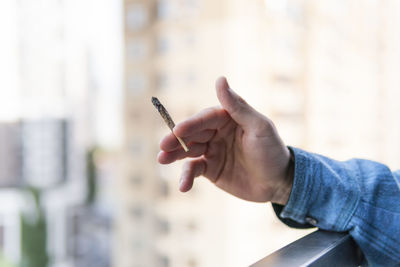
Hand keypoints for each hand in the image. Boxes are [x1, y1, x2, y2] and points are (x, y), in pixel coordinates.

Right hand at [158, 77, 293, 204]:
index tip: (177, 130)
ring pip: (188, 151)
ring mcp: (212, 151)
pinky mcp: (210, 169)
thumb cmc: (272, 151)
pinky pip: (194, 170)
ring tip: (161, 160)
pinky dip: (186, 177)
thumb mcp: (259, 127)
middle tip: (163, 146)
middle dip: (176, 139)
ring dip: (174, 155)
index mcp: (227, 118)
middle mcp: (216, 133)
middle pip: (192, 134)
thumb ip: (238, 106)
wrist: (279, 183)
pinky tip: (183, 186)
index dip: (191, 124)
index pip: (205, 118)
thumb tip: (220, 79)